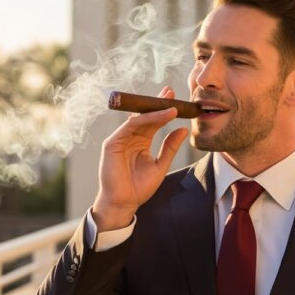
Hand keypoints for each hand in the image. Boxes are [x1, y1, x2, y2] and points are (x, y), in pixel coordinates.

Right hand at [92, 87, 188, 230]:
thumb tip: (183, 129)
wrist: (125, 202)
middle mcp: (130, 137)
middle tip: (171, 93)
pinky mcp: (112, 143)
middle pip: (144, 115)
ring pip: (138, 118)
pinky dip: (144, 119)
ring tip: (169, 104)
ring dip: (153, 110)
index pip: (153, 121)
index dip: (164, 110)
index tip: (177, 101)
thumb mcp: (160, 166)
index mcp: (141, 142)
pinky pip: (129, 126)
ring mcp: (120, 139)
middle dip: (157, 103)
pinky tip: (158, 116)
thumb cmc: (140, 187)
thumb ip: (170, 147)